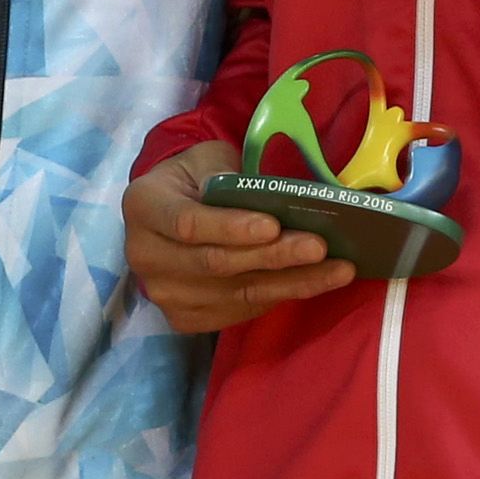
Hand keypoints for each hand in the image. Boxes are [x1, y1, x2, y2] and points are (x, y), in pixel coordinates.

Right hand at [121, 141, 352, 333]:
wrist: (170, 209)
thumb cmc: (195, 176)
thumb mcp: (207, 159)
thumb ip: (231, 177)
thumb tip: (281, 199)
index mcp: (143, 206)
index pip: (188, 223)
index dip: (232, 227)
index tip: (274, 224)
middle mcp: (144, 256)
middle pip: (216, 264)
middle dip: (273, 256)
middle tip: (320, 247)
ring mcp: (163, 294)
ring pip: (235, 294)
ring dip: (290, 283)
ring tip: (336, 270)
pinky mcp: (184, 319)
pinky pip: (240, 311)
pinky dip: (280, 297)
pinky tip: (313, 283)